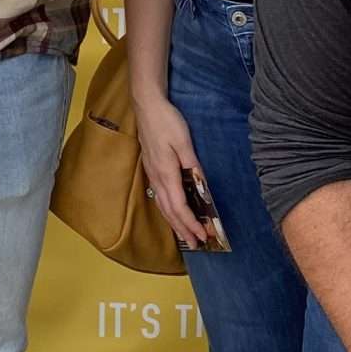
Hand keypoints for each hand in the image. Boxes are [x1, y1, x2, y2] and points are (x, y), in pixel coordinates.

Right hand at [132, 92, 208, 247]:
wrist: (147, 106)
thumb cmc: (166, 122)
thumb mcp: (184, 142)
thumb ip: (192, 165)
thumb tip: (202, 186)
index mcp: (166, 174)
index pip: (180, 207)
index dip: (191, 223)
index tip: (203, 235)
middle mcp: (157, 179)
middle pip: (170, 212)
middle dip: (183, 230)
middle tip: (196, 245)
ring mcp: (152, 175)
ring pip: (163, 207)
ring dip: (175, 224)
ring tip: (185, 236)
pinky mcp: (152, 170)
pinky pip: (161, 198)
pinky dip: (169, 212)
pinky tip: (173, 214)